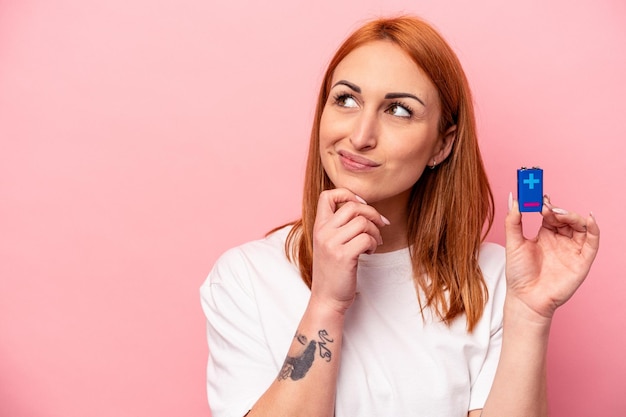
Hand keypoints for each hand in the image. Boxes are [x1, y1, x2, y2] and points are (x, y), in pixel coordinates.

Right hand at [310, 188, 388, 314]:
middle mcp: (322, 232)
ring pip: (363, 222)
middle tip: (380, 225)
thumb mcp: (329, 244)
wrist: (327, 299)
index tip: (361, 205)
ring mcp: (331, 244)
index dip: (347, 194)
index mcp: (318, 227)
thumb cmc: (333, 272)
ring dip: (375, 232)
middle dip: (372, 214)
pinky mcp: (343, 256)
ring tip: (373, 244)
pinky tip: (369, 253)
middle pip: (352, 206)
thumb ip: (338, 226)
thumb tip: (364, 209)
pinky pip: (367, 239)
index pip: (327, 196)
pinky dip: (374, 245)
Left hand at [504, 194, 599, 319]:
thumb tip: (513, 198)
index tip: (539, 196)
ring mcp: (572, 250)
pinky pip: (592, 242)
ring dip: (572, 216)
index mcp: (545, 235)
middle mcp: (560, 240)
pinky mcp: (582, 261)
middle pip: (566, 218)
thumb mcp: (513, 243)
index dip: (547, 204)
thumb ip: (513, 220)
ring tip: (559, 214)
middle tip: (547, 207)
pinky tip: (588, 219)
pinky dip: (593, 229)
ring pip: (580, 226)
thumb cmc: (518, 273)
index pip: (551, 213)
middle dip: (558, 210)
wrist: (526, 298)